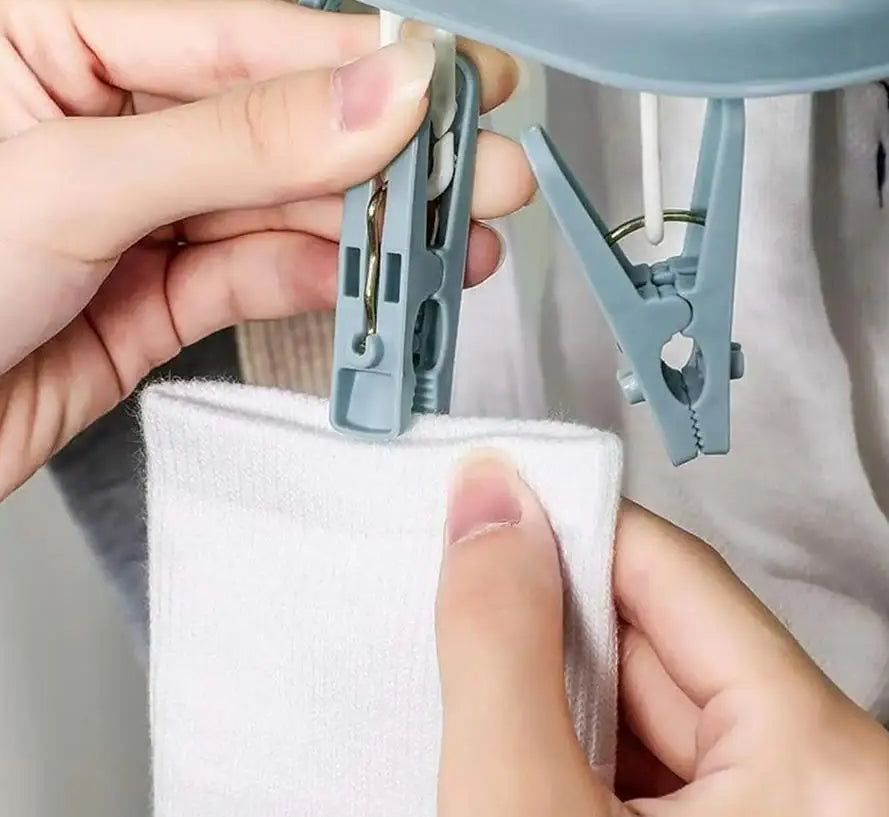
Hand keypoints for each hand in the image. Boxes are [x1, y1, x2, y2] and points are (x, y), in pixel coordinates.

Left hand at [0, 0, 532, 584]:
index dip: (361, 63)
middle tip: (483, 170)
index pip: (245, 39)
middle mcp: (104, 123)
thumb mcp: (64, 189)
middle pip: (280, 125)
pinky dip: (325, 280)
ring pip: (283, 206)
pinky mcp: (154, 297)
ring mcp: (137, 215)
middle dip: (386, 154)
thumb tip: (377, 90)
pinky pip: (261, 274)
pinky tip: (380, 280)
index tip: (458, 84)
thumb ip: (236, 143)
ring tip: (458, 240)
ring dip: (371, 226)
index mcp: (58, 43)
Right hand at [435, 451, 888, 815]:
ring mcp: (789, 815)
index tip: (491, 505)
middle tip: (463, 616)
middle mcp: (828, 790)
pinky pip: (657, 758)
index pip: (671, 571)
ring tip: (487, 709)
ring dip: (559, 693)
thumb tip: (489, 508)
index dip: (564, 530)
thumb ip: (499, 646)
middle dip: (550, 626)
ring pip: (651, 701)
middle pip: (659, 636)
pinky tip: (528, 762)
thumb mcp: (521, 802)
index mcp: (822, 772)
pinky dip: (583, 746)